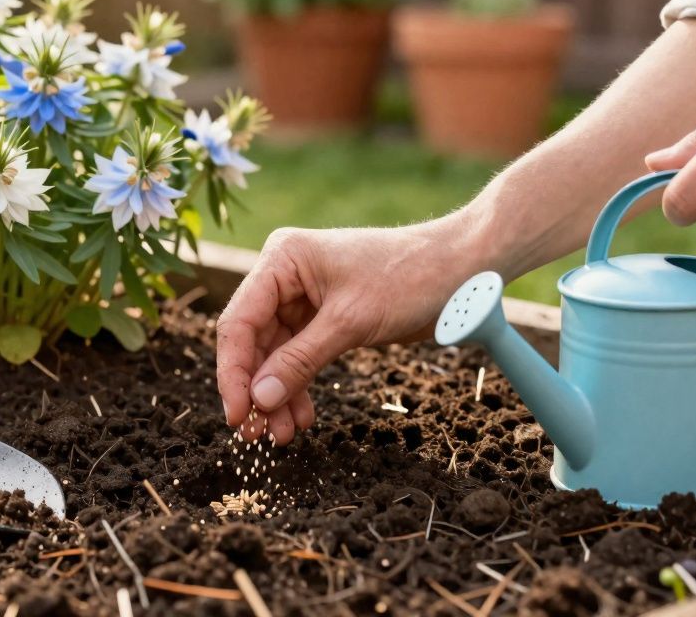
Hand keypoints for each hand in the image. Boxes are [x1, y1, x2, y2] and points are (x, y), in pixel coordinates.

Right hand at [216, 223, 473, 444]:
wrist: (462, 268)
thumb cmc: (410, 276)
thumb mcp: (350, 323)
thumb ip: (300, 361)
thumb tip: (259, 400)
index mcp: (281, 259)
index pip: (239, 322)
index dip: (233, 373)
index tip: (238, 415)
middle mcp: (284, 275)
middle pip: (252, 341)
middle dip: (257, 389)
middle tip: (257, 434)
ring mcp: (303, 296)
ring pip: (274, 354)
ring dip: (277, 394)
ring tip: (284, 434)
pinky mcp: (323, 316)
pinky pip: (299, 355)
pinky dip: (299, 385)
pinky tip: (303, 416)